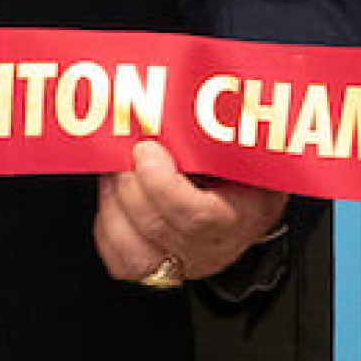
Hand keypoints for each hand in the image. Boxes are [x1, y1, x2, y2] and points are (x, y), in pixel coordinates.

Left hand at [94, 140, 285, 288]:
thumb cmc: (250, 171)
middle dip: (129, 183)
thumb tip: (194, 88)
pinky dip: (108, 225)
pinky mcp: (158, 271)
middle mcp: (212, 249)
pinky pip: (120, 261)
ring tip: (114, 169)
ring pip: (132, 252)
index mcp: (243, 216)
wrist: (253, 207)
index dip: (161, 184)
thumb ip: (226, 130)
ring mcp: (184, 265)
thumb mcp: (251, 146)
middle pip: (156, 228)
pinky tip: (112, 194)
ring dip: (113, 204)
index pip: (197, 215)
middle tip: (122, 148)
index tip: (146, 148)